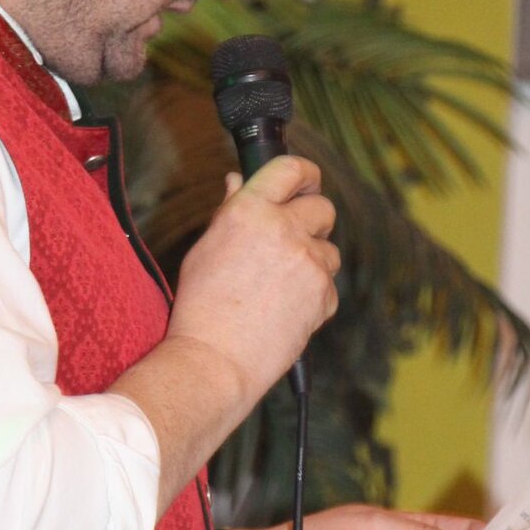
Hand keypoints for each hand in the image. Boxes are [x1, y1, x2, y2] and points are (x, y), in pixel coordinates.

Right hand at [166, 156, 339, 403]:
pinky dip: (313, 295)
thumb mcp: (205, 250)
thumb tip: (238, 182)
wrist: (215, 360)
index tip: (305, 181)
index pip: (290, 169)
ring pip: (328, 249)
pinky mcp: (324, 293)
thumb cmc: (201, 308)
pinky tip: (283, 310)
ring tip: (278, 287)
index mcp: (248, 211)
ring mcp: (308, 261)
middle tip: (291, 239)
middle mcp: (283, 229)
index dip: (303, 173)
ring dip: (311, 261)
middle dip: (311, 221)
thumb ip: (229, 211)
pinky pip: (328, 285)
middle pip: (322, 207)